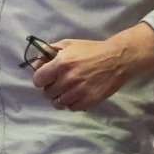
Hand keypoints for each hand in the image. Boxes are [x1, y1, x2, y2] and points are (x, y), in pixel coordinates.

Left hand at [30, 24, 153, 111]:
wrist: (117, 59)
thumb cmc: (91, 50)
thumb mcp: (69, 45)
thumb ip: (50, 52)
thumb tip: (36, 64)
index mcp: (61, 63)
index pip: (38, 80)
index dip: (41, 79)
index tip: (47, 78)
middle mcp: (68, 79)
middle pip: (47, 94)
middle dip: (50, 89)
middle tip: (59, 84)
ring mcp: (79, 91)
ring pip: (58, 103)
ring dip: (60, 98)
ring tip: (68, 91)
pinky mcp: (89, 100)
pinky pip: (72, 108)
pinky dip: (72, 103)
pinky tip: (77, 95)